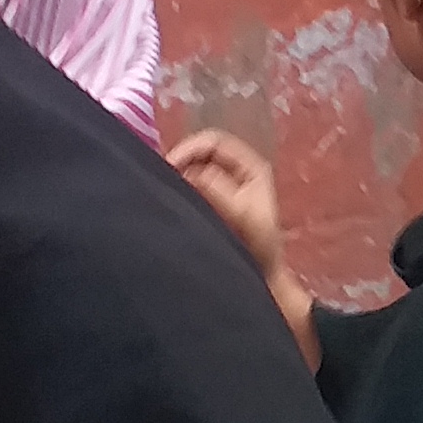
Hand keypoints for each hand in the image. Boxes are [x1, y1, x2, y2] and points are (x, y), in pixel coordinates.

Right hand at [165, 130, 317, 358]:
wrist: (262, 281)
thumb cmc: (257, 249)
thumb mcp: (241, 216)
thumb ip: (217, 190)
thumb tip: (189, 172)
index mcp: (251, 167)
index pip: (213, 142)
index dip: (188, 150)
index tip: (168, 170)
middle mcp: (238, 172)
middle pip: (199, 153)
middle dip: (179, 163)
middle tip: (160, 181)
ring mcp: (226, 188)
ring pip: (193, 169)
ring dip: (177, 177)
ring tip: (163, 192)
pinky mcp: (215, 204)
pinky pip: (191, 187)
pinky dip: (179, 191)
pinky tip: (169, 203)